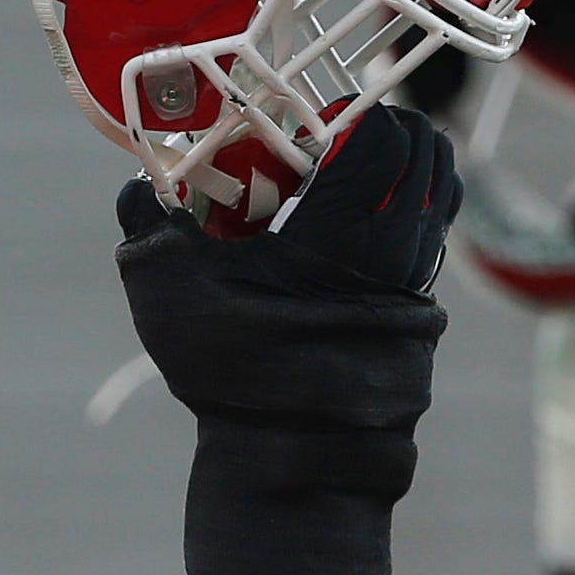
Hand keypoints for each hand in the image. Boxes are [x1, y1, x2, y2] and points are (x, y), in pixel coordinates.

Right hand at [115, 106, 460, 574]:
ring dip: (413, 172)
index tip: (330, 112)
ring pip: (438, 204)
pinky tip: (372, 219)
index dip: (366, 113)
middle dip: (401, 131)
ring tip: (368, 166)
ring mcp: (416, 288)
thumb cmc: (235, 375)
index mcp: (340, 238)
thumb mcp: (173, 296)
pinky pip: (430, 245)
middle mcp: (393, 257)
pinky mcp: (422, 317)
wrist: (297, 461)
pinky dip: (413, 217)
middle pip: (430, 164)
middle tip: (358, 127)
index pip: (386, 145)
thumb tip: (136, 189)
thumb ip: (150, 232)